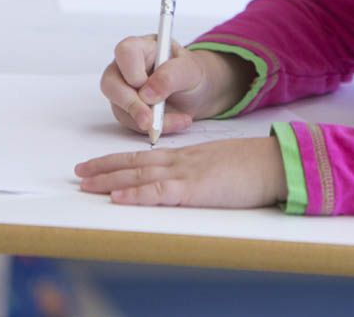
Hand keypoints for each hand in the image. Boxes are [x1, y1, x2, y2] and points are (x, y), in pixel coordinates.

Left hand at [75, 137, 285, 208]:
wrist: (275, 162)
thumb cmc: (254, 167)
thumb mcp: (221, 166)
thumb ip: (202, 172)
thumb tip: (190, 184)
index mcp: (187, 157)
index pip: (145, 157)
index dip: (118, 160)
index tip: (98, 165)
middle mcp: (181, 161)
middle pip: (135, 163)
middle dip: (104, 168)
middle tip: (78, 173)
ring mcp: (186, 172)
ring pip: (140, 174)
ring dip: (110, 179)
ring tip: (86, 184)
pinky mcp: (195, 188)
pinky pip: (159, 191)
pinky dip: (136, 193)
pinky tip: (118, 197)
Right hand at [100, 36, 254, 137]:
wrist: (196, 92)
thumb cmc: (190, 73)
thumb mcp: (190, 70)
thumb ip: (171, 76)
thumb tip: (147, 94)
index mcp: (142, 47)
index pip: (125, 52)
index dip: (132, 71)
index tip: (146, 86)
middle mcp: (126, 67)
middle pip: (111, 83)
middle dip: (132, 105)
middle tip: (150, 121)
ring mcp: (123, 89)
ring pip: (120, 108)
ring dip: (147, 120)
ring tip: (179, 120)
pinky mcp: (126, 110)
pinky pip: (131, 123)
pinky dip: (152, 127)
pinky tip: (174, 123)